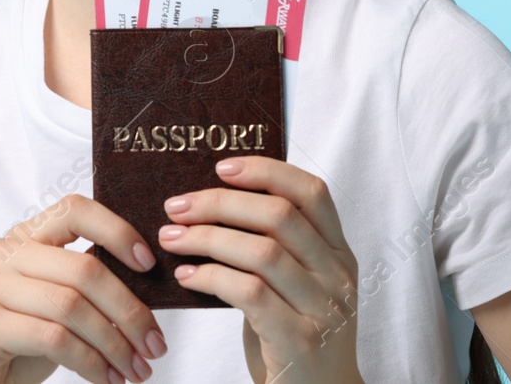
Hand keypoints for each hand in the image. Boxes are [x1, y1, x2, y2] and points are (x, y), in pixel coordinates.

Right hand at [0, 193, 168, 383]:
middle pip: (84, 268)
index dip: (117, 230)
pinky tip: (106, 378)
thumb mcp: (52, 307)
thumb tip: (147, 289)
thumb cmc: (11, 343)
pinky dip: (90, 361)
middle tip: (156, 346)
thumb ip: (83, 287)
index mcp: (25, 237)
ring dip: (115, 344)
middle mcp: (5, 252)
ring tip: (137, 370)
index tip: (149, 265)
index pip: (75, 209)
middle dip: (131, 311)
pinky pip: (53, 337)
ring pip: (72, 305)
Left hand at [159, 156, 363, 383]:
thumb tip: (210, 202)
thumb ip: (274, 246)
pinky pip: (249, 293)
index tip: (221, 168)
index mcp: (340, 253)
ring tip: (170, 239)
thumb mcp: (297, 285)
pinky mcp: (300, 342)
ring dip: (206, 239)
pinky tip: (186, 276)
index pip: (312, 193)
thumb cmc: (295, 336)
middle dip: (220, 204)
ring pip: (261, 252)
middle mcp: (339, 277)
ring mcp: (324, 310)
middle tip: (176, 207)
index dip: (266, 172)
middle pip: (279, 216)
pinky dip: (210, 277)